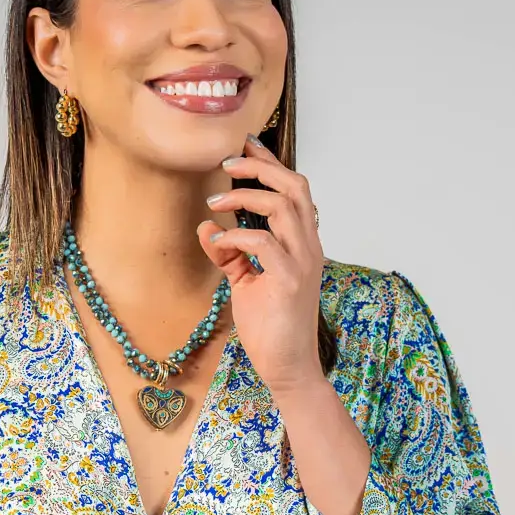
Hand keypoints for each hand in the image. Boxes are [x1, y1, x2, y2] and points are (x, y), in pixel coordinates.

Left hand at [196, 133, 325, 395]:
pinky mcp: (288, 281)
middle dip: (261, 167)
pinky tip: (216, 243)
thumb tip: (206, 228)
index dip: (271, 164)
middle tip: (227, 163)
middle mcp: (308, 247)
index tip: (246, 146)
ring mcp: (302, 263)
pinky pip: (263, 243)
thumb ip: (230, 254)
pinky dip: (235, 237)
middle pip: (295, 187)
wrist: (288, 368)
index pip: (295, 190)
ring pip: (283, 206)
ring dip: (244, 196)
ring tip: (215, 201)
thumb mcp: (245, 282)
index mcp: (303, 243)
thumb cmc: (271, 326)